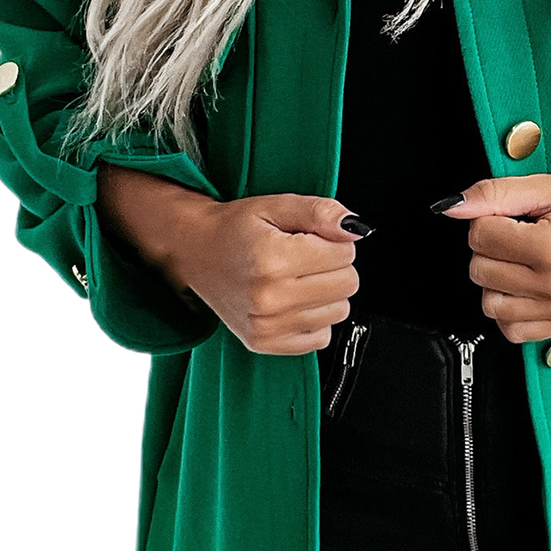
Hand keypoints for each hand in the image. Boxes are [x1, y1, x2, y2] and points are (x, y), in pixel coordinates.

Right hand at [96, 168, 366, 354]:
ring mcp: (266, 325)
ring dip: (325, 293)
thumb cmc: (236, 228)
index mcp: (273, 259)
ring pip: (339, 311)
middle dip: (333, 266)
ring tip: (295, 279)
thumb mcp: (277, 206)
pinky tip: (291, 301)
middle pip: (347, 285)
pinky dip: (313, 319)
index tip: (310, 239)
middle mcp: (269, 297)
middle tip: (303, 258)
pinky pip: (321, 337)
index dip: (334, 242)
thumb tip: (356, 229)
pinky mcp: (264, 343)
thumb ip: (320, 212)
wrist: (195, 251)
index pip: (346, 254)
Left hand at [435, 166, 550, 343]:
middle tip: (522, 233)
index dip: (490, 217)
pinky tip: (526, 286)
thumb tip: (452, 206)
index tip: (515, 214)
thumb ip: (496, 194)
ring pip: (490, 303)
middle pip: (480, 270)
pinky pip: (512, 330)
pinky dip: (510, 309)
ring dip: (497, 279)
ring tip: (524, 259)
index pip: (480, 236)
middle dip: (491, 247)